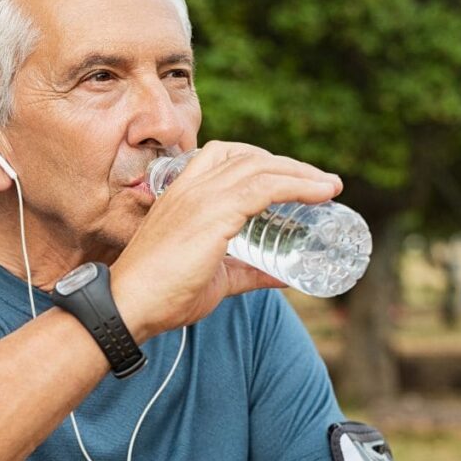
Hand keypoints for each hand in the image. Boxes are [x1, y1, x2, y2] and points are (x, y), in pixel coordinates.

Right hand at [110, 141, 341, 341]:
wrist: (130, 305)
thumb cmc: (163, 294)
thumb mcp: (215, 277)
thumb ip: (247, 272)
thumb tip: (285, 276)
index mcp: (182, 193)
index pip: (224, 155)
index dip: (262, 160)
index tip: (292, 177)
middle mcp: (191, 187)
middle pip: (249, 157)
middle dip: (290, 165)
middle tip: (321, 183)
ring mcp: (201, 197)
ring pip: (261, 167)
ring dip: (301, 173)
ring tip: (329, 187)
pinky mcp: (213, 214)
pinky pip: (264, 188)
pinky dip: (297, 186)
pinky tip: (320, 193)